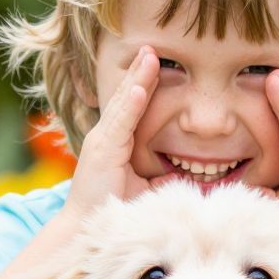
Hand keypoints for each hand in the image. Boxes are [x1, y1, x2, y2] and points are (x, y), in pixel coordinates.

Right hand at [62, 46, 177, 221]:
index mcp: (115, 143)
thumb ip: (163, 177)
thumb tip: (192, 175)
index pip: (132, 107)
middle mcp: (106, 137)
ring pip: (124, 104)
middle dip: (140, 72)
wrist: (86, 231)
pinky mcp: (102, 151)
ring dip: (137, 79)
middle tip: (154, 47)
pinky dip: (131, 104)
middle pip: (126, 98)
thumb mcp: (146, 189)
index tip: (157, 63)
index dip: (144, 84)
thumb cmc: (115, 213)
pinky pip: (120, 123)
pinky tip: (141, 87)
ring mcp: (102, 142)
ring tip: (150, 56)